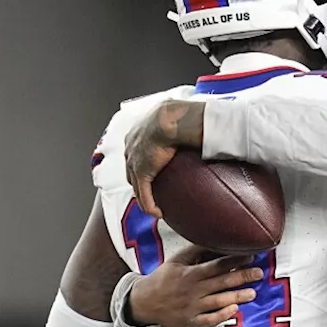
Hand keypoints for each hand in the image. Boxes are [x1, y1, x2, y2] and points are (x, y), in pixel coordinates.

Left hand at [124, 100, 205, 217]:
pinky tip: (158, 213)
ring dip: (143, 197)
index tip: (150, 170)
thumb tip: (196, 116)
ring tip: (154, 206)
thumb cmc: (176, 113)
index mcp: (136, 133)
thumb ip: (179, 119)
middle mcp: (131, 148)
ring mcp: (134, 162)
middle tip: (149, 191)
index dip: (140, 164)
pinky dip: (149, 206)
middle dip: (138, 182)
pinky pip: (144, 196)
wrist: (170, 119)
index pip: (135, 153)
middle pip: (131, 171)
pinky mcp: (142, 174)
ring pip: (136, 186)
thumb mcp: (174, 114)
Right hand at [128, 244, 262, 326]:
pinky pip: (209, 320)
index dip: (234, 261)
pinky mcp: (190, 321)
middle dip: (242, 277)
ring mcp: (192, 307)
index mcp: (190, 274)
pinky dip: (222, 315)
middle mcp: (192, 290)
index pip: (216, 265)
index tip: (249, 256)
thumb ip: (195, 251)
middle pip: (221, 283)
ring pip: (218, 301)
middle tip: (259, 273)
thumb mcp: (176, 261)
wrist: (143, 302)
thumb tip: (213, 240)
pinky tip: (234, 310)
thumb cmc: (163, 279)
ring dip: (237, 297)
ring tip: (252, 293)